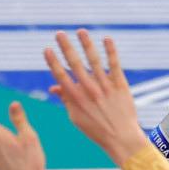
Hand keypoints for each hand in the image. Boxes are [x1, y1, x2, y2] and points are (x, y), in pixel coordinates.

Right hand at [43, 30, 149, 162]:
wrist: (121, 138)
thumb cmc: (97, 129)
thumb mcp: (76, 118)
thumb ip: (66, 100)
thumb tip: (53, 87)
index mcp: (77, 100)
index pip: (61, 77)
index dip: (53, 62)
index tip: (47, 49)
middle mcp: (90, 91)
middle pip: (76, 65)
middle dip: (66, 48)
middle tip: (59, 33)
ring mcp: (106, 87)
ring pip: (95, 62)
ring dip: (86, 45)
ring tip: (80, 31)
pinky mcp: (120, 86)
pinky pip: (115, 65)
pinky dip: (111, 51)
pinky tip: (106, 38)